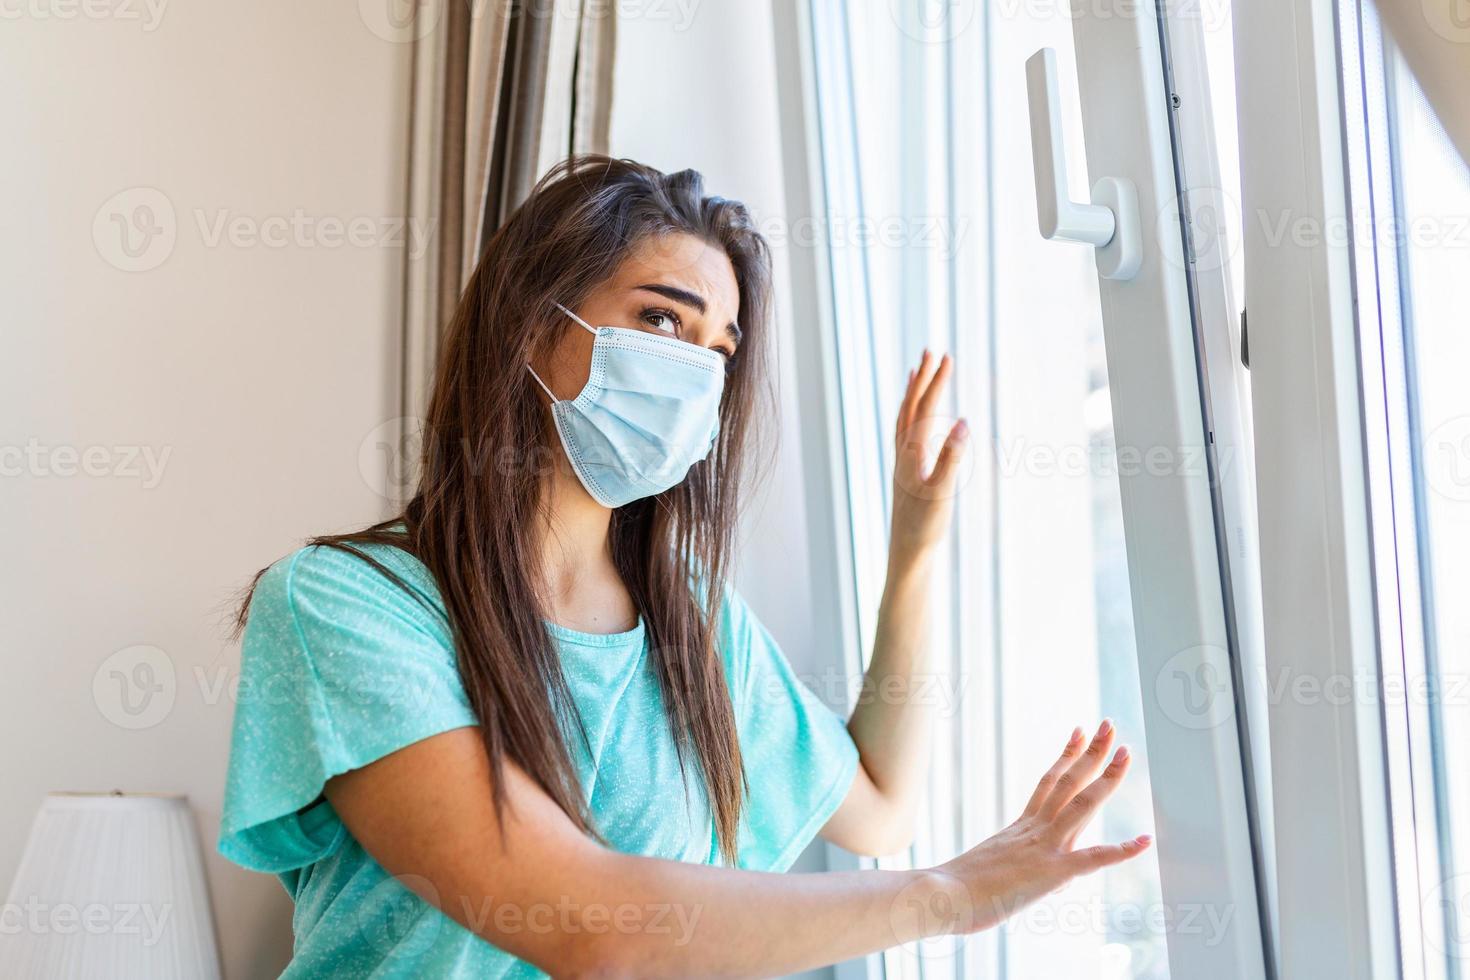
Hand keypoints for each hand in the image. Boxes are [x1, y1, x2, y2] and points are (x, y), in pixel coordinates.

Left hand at [889, 351, 967, 571]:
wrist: (906, 551)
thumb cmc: (925, 525)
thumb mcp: (943, 491)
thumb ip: (952, 457)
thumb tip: (964, 422)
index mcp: (912, 452)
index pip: (924, 407)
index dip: (936, 381)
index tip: (947, 357)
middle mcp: (903, 452)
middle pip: (910, 406)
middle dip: (922, 377)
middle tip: (931, 351)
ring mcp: (902, 461)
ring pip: (903, 417)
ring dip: (911, 392)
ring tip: (916, 372)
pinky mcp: (905, 472)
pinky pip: (904, 433)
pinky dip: (909, 415)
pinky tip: (916, 417)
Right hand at [924, 721, 1152, 936]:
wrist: (941, 895)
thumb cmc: (951, 889)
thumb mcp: (985, 869)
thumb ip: (1005, 866)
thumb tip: (1014, 874)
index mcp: (1019, 827)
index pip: (1048, 783)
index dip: (1067, 756)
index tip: (1079, 732)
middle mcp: (1034, 829)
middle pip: (1069, 782)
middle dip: (1092, 753)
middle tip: (1110, 726)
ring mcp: (1044, 848)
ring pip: (1083, 805)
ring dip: (1108, 779)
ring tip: (1126, 754)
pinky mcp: (1052, 873)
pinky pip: (1094, 859)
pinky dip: (1122, 851)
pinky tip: (1145, 841)